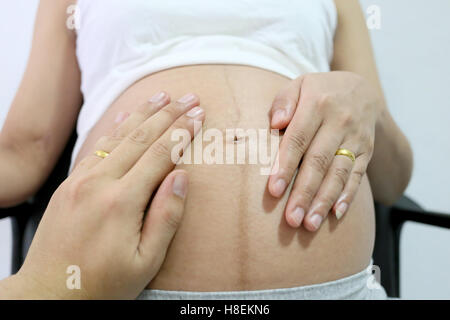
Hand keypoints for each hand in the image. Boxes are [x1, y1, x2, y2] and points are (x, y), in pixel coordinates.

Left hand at [7, 92, 204, 298]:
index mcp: (122, 202)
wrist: (49, 292)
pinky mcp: (70, 183)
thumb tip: (182, 177)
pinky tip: (125, 115)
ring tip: (162, 95)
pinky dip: (115, 127)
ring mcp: (81, 180)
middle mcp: (99, 183)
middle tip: (189, 97)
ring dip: (143, 113)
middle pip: (141, 138)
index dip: (182, 133)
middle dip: (169, 114)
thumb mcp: (146, 261)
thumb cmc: (101, 283)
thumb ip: (166, 217)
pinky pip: (97, 146)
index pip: (160, 155)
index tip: (199, 115)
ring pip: (118, 136)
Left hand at [268, 71, 380, 230]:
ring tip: (309, 224)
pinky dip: (347, 196)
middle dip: (304, 193)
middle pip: (319, 162)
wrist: (361, 90)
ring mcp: (356, 138)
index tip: (274, 190)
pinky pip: (358, 175)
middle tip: (291, 219)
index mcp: (317, 104)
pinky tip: (335, 214)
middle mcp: (340, 122)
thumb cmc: (319, 92)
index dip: (286, 166)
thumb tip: (275, 123)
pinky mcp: (367, 150)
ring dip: (324, 201)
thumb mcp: (299, 84)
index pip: (298, 139)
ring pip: (339, 173)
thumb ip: (284, 100)